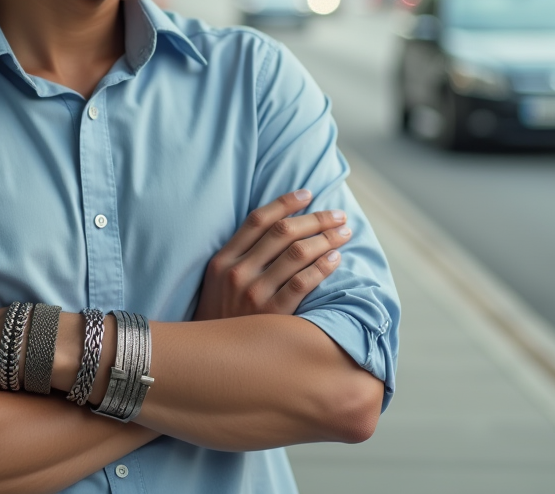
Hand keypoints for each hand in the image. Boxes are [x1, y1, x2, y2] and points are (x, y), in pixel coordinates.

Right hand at [193, 189, 350, 320]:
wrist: (210, 360)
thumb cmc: (221, 316)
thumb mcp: (218, 281)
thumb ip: (241, 256)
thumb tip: (279, 228)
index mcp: (223, 259)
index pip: (258, 220)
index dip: (285, 202)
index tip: (308, 194)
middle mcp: (237, 273)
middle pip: (283, 232)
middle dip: (316, 219)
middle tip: (339, 215)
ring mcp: (254, 294)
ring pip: (297, 254)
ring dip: (326, 239)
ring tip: (344, 234)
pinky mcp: (272, 315)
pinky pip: (303, 283)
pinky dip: (322, 266)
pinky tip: (336, 259)